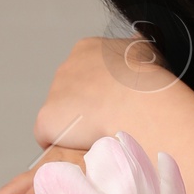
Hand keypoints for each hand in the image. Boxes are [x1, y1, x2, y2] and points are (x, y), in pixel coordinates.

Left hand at [36, 35, 173, 151]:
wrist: (137, 105)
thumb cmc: (145, 82)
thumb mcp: (147, 51)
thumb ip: (135, 50)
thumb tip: (137, 44)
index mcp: (87, 50)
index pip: (87, 72)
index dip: (101, 91)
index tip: (115, 102)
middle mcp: (66, 69)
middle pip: (72, 94)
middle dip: (88, 108)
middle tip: (110, 121)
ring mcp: (54, 95)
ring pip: (62, 117)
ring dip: (77, 128)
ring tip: (101, 136)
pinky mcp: (46, 121)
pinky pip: (50, 138)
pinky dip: (65, 145)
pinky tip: (84, 149)